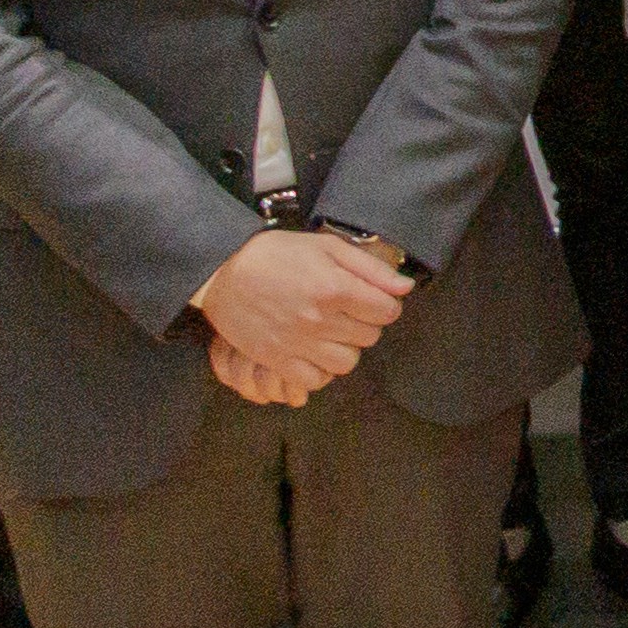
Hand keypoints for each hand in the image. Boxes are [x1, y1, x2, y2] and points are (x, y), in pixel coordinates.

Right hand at [192, 226, 406, 397]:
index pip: (387, 312)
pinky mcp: (277, 360)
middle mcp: (319, 320)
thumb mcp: (327, 247)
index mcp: (334, 288)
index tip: (370, 299)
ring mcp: (297, 343)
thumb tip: (405, 288)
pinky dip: (320, 369)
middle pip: (370, 336)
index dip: (384, 304)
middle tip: (346, 311)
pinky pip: (315, 380)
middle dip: (365, 323)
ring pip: (347, 362)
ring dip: (346, 348)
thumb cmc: (276, 254)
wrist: (222, 270)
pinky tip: (314, 351)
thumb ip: (370, 269)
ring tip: (331, 332)